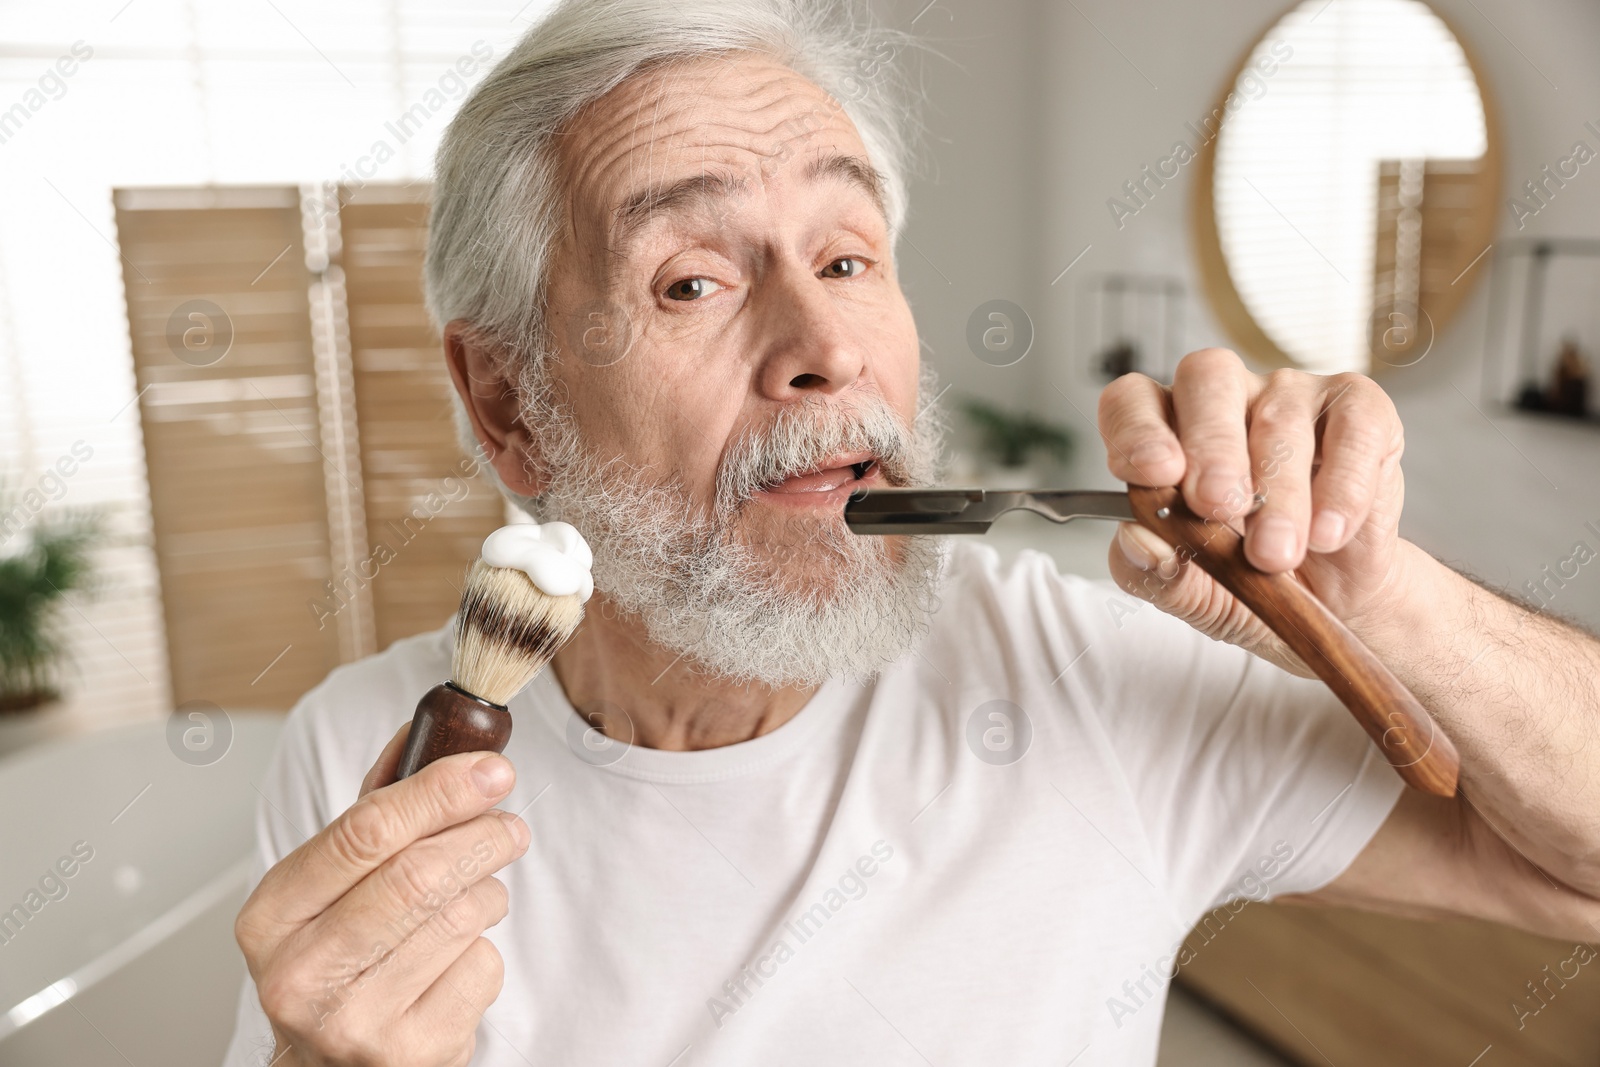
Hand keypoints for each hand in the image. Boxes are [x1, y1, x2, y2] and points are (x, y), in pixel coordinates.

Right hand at [235, 723, 528, 1065]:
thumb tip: (426, 731)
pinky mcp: (408, 1053)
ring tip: (480, 890)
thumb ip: (375, 809)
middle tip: (509, 826)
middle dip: (481, 837)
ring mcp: (352, 1022)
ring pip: (458, 918)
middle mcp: (299, 974)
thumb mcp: (334, 885)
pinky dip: (487, 949)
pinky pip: (480, 970)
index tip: (489, 769)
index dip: (438, 792)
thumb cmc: (342, 959)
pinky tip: (462, 953)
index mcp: (271, 916)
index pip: (363, 833)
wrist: (336, 1064)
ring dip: (488, 891)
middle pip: (418, 875)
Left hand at [1097, 348, 1412, 673]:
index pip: (1133, 401)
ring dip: (1278, 495)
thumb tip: (1135, 543)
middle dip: (1210, 448)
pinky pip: (1353, 427)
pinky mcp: (1359, 410)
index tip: (1150, 474)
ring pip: (1279, 419)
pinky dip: (1342, 485)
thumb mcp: (1194, 595)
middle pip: (1206, 380)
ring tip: (1276, 555)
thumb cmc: (1254, 582)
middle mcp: (1225, 400)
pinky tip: (1328, 533)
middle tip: (1217, 506)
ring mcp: (1292, 396)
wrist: (1336, 605)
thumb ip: (1155, 573)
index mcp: (1169, 432)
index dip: (1136, 429)